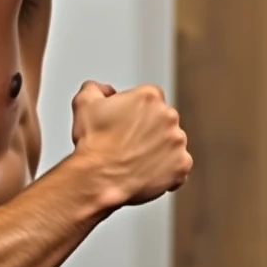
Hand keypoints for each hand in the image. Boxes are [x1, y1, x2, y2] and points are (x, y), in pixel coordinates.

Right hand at [70, 80, 192, 205]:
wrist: (97, 178)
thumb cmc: (93, 144)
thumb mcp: (84, 103)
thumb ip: (96, 88)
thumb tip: (105, 90)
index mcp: (150, 96)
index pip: (150, 99)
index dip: (136, 111)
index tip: (126, 123)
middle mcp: (168, 116)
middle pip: (163, 120)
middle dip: (149, 129)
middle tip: (129, 143)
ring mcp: (177, 142)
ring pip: (172, 143)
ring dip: (159, 149)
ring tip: (135, 160)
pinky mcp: (181, 165)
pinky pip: (178, 167)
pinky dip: (167, 171)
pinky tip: (147, 172)